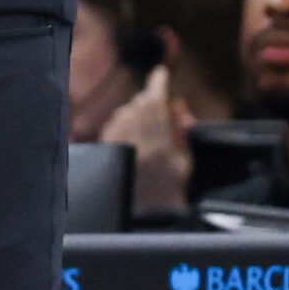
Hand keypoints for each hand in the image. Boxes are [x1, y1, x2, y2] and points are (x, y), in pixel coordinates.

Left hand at [100, 64, 196, 216]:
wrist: (142, 217)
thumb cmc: (169, 191)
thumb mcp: (184, 163)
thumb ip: (181, 132)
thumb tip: (178, 106)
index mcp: (158, 141)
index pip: (156, 101)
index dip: (159, 83)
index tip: (161, 72)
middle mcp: (133, 138)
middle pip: (140, 103)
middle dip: (151, 100)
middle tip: (160, 105)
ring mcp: (116, 141)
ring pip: (126, 111)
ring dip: (137, 111)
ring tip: (149, 128)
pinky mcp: (104, 146)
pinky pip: (114, 123)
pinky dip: (124, 122)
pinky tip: (133, 135)